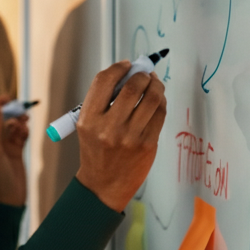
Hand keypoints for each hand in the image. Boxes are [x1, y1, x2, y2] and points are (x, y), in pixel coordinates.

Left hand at [0, 96, 28, 205]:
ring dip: (18, 119)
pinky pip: (20, 132)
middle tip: (20, 108)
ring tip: (25, 121)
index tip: (4, 100)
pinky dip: (23, 130)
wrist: (9, 200)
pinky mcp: (15, 148)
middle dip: (8, 111)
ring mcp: (2, 143)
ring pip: (10, 123)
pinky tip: (25, 133)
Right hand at [75, 62, 166, 211]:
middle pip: (132, 87)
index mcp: (89, 119)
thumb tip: (128, 74)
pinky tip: (157, 100)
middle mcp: (108, 127)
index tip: (126, 65)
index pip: (104, 81)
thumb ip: (103, 101)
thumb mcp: (88, 125)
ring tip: (154, 83)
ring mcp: (130, 137)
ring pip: (151, 98)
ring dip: (156, 85)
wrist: (104, 184)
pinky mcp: (147, 144)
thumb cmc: (97, 151)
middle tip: (144, 74)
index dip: (118, 67)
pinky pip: (160, 114)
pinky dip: (161, 102)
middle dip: (141, 74)